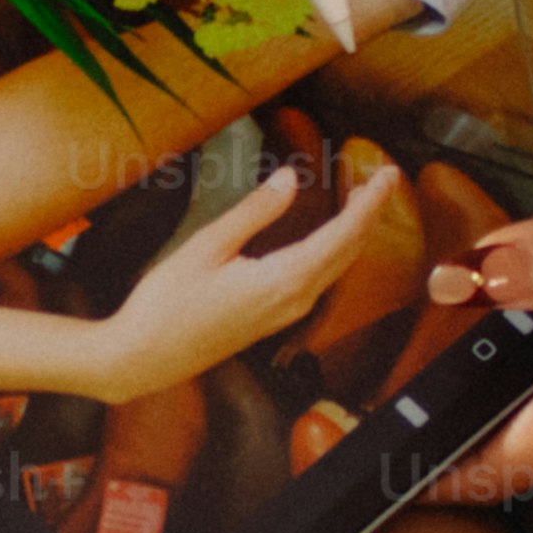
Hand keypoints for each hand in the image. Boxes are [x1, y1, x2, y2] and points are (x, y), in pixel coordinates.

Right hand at [0, 165, 398, 400]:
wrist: (143, 360)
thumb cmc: (166, 304)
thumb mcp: (206, 247)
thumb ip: (254, 213)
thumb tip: (291, 178)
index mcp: (284, 279)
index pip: (344, 234)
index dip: (370, 202)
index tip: (388, 173)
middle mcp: (296, 300)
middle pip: (350, 252)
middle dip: (370, 213)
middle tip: (384, 177)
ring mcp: (287, 313)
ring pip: (338, 268)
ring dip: (355, 233)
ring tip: (361, 199)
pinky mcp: (274, 319)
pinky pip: (321, 280)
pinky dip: (335, 252)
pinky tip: (330, 237)